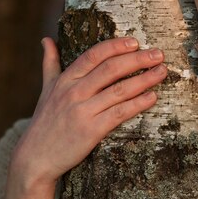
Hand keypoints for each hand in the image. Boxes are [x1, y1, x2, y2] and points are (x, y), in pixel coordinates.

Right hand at [0, 36, 166, 198]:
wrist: (35, 158)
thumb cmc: (44, 123)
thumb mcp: (46, 90)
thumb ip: (50, 64)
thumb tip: (46, 40)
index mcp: (65, 80)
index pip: (94, 55)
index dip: (116, 46)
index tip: (135, 42)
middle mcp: (74, 92)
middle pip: (111, 69)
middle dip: (138, 59)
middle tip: (158, 55)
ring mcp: (82, 111)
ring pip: (119, 90)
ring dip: (144, 79)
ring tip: (162, 72)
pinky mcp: (91, 130)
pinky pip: (120, 113)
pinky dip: (138, 103)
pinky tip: (152, 97)